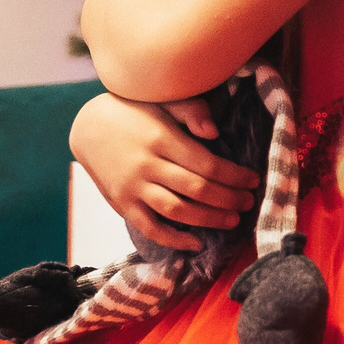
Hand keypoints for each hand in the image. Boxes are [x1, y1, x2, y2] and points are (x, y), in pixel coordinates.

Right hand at [68, 92, 259, 251]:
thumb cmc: (137, 111)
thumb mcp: (164, 101)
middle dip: (228, 199)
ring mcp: (132, 187)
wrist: (89, 126)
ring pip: (176, 211)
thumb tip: (214, 133)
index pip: (207, 164)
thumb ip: (193, 112)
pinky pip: (149, 227)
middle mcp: (146, 166)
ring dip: (208, 219)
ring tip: (232, 221)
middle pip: (196, 189)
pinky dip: (173, 239)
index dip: (234, 176)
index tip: (253, 181)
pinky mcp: (122, 204)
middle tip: (249, 203)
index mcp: (162, 139)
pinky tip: (196, 242)